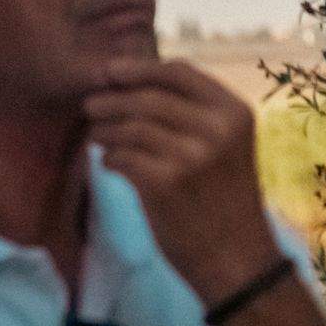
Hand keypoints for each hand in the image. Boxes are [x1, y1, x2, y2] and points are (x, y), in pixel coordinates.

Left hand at [83, 59, 279, 305]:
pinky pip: (121, 157)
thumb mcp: (225, 146)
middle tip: (89, 105)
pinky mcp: (165, 184)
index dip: (139, 68)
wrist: (236, 257)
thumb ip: (192, 115)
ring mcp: (191, 156)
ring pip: (130, 127)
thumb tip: (133, 83)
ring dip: (104, 130)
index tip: (110, 70)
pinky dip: (109, 158)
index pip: (179, 72)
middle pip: (148, 97)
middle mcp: (217, 129)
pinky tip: (110, 162)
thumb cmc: (224, 199)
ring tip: (96, 136)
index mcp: (234, 112)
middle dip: (111, 99)